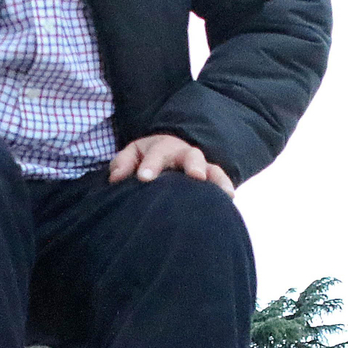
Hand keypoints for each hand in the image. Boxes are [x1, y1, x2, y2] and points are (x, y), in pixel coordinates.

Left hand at [107, 133, 235, 195]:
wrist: (167, 154)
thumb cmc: (146, 158)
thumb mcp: (132, 155)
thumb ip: (123, 163)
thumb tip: (116, 177)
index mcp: (162, 147)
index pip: (157, 153)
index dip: (151, 164)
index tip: (144, 178)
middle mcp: (184, 154)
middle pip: (191, 156)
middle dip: (194, 165)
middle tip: (195, 176)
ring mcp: (200, 167)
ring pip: (212, 169)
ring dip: (217, 179)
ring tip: (224, 193)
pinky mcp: (210, 180)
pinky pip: (220, 181)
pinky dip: (226, 188)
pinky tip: (230, 199)